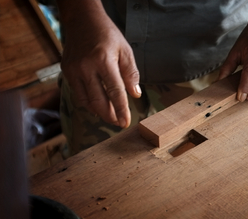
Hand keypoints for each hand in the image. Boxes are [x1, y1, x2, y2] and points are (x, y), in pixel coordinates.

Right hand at [59, 1, 140, 127]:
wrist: (82, 20)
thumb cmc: (107, 35)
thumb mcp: (125, 51)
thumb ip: (131, 74)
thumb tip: (135, 94)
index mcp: (103, 61)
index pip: (114, 92)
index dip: (121, 110)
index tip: (126, 122)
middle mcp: (85, 67)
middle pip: (98, 101)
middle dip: (109, 115)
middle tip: (118, 124)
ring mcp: (73, 70)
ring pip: (85, 101)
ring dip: (98, 112)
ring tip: (110, 117)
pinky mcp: (66, 71)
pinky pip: (78, 93)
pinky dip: (88, 103)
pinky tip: (97, 107)